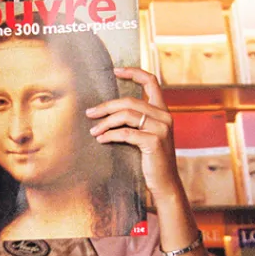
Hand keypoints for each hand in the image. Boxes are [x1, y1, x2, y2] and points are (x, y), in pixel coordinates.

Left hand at [85, 67, 182, 204]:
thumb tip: (110, 111)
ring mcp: (161, 129)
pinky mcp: (153, 142)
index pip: (151, 81)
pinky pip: (126, 133)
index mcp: (164, 111)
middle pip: (129, 101)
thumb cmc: (152, 160)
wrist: (165, 184)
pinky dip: (110, 135)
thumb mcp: (147, 136)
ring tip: (93, 131)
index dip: (133, 72)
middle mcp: (165, 116)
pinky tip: (101, 140)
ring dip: (105, 122)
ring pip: (126, 115)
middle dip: (106, 106)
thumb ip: (137, 121)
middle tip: (89, 113)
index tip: (115, 71)